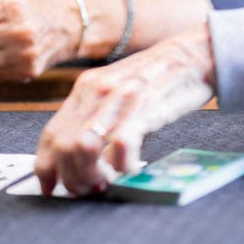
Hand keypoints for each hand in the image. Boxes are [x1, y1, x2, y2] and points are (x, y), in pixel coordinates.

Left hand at [34, 23, 215, 196]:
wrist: (197, 54)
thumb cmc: (163, 77)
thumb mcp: (122, 93)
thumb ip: (104, 121)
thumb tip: (93, 162)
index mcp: (87, 88)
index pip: (51, 135)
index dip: (46, 168)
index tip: (51, 187)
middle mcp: (97, 91)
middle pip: (63, 146)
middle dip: (71, 178)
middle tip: (89, 189)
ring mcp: (120, 98)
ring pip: (82, 148)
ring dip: (91, 175)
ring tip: (107, 183)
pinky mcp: (144, 106)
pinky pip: (119, 146)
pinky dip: (121, 167)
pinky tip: (132, 169)